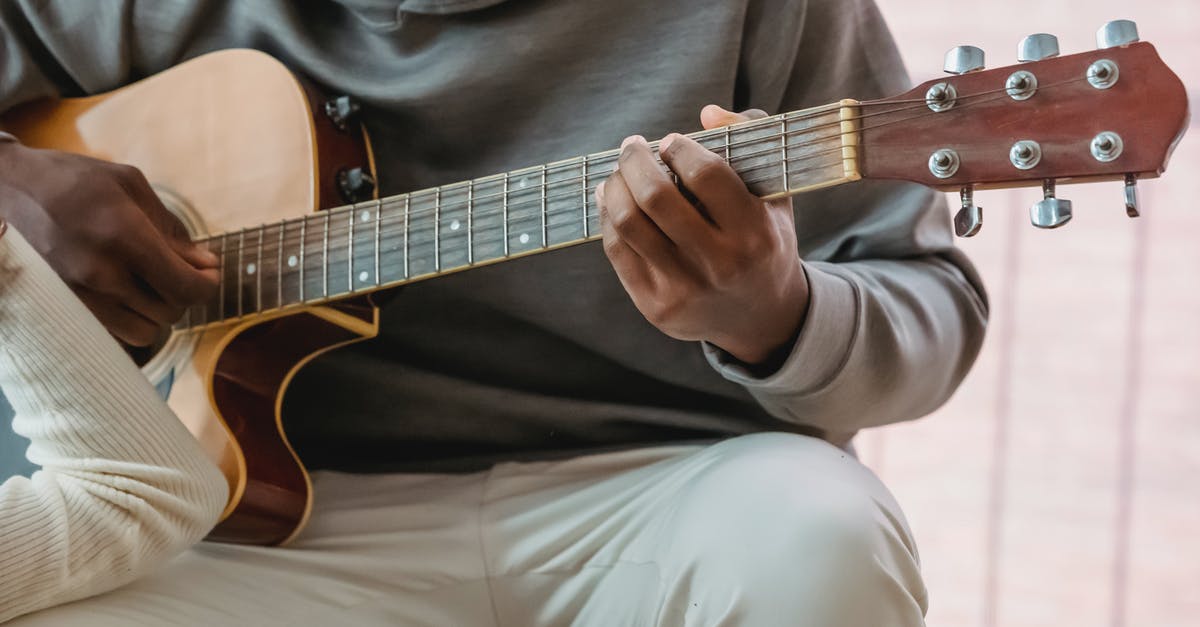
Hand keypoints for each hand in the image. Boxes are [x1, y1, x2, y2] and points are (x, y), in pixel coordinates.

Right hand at [0, 141, 218, 345]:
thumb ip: (171, 229)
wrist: (5, 189)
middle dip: (184, 293)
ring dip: (158, 310)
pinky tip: (127, 290)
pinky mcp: (65, 307)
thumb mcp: (129, 186)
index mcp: (123, 236)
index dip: (208, 286)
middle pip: (171, 312)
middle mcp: (101, 273)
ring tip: (150, 280)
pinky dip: (132, 317)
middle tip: (179, 269)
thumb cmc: (73, 180)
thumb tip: (205, 264)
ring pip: (146, 331)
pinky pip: (118, 332)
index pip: (185, 289)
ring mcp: (80, 295)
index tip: (209, 273)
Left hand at [597, 105, 809, 366]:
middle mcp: (721, 265)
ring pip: (628, 224)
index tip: (670, 141)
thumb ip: (751, 141)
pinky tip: (611, 198)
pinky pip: (618, 251)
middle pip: (657, 197)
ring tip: (619, 172)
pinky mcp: (656, 307)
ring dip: (615, 185)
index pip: (706, 174)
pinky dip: (608, 216)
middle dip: (635, 160)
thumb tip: (707, 113)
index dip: (679, 148)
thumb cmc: (764, 242)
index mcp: (756, 233)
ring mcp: (685, 290)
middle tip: (632, 146)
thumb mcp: (774, 194)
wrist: (762, 317)